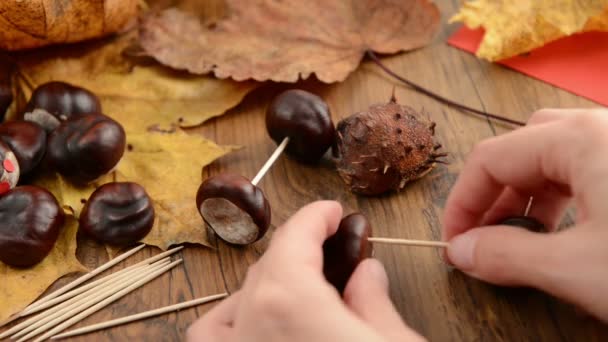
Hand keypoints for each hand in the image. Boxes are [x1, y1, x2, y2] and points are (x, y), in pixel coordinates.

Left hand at [187, 201, 423, 341]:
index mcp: (289, 302)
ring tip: (301, 283)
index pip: (296, 237)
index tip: (331, 210)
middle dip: (301, 249)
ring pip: (240, 296)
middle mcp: (250, 323)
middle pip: (270, 265)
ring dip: (268, 280)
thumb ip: (374, 301)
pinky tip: (253, 316)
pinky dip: (229, 316)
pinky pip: (212, 332)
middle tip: (330, 246)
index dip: (316, 216)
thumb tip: (367, 275)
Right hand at [442, 108, 607, 321]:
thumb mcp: (577, 267)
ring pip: (555, 159)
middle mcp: (600, 129)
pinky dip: (561, 198)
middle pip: (521, 152)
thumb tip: (461, 252)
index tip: (454, 243)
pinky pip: (585, 169)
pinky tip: (566, 231)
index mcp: (579, 139)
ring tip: (523, 239)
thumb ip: (508, 257)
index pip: (490, 159)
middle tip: (485, 238)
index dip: (461, 203)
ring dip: (527, 198)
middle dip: (494, 197)